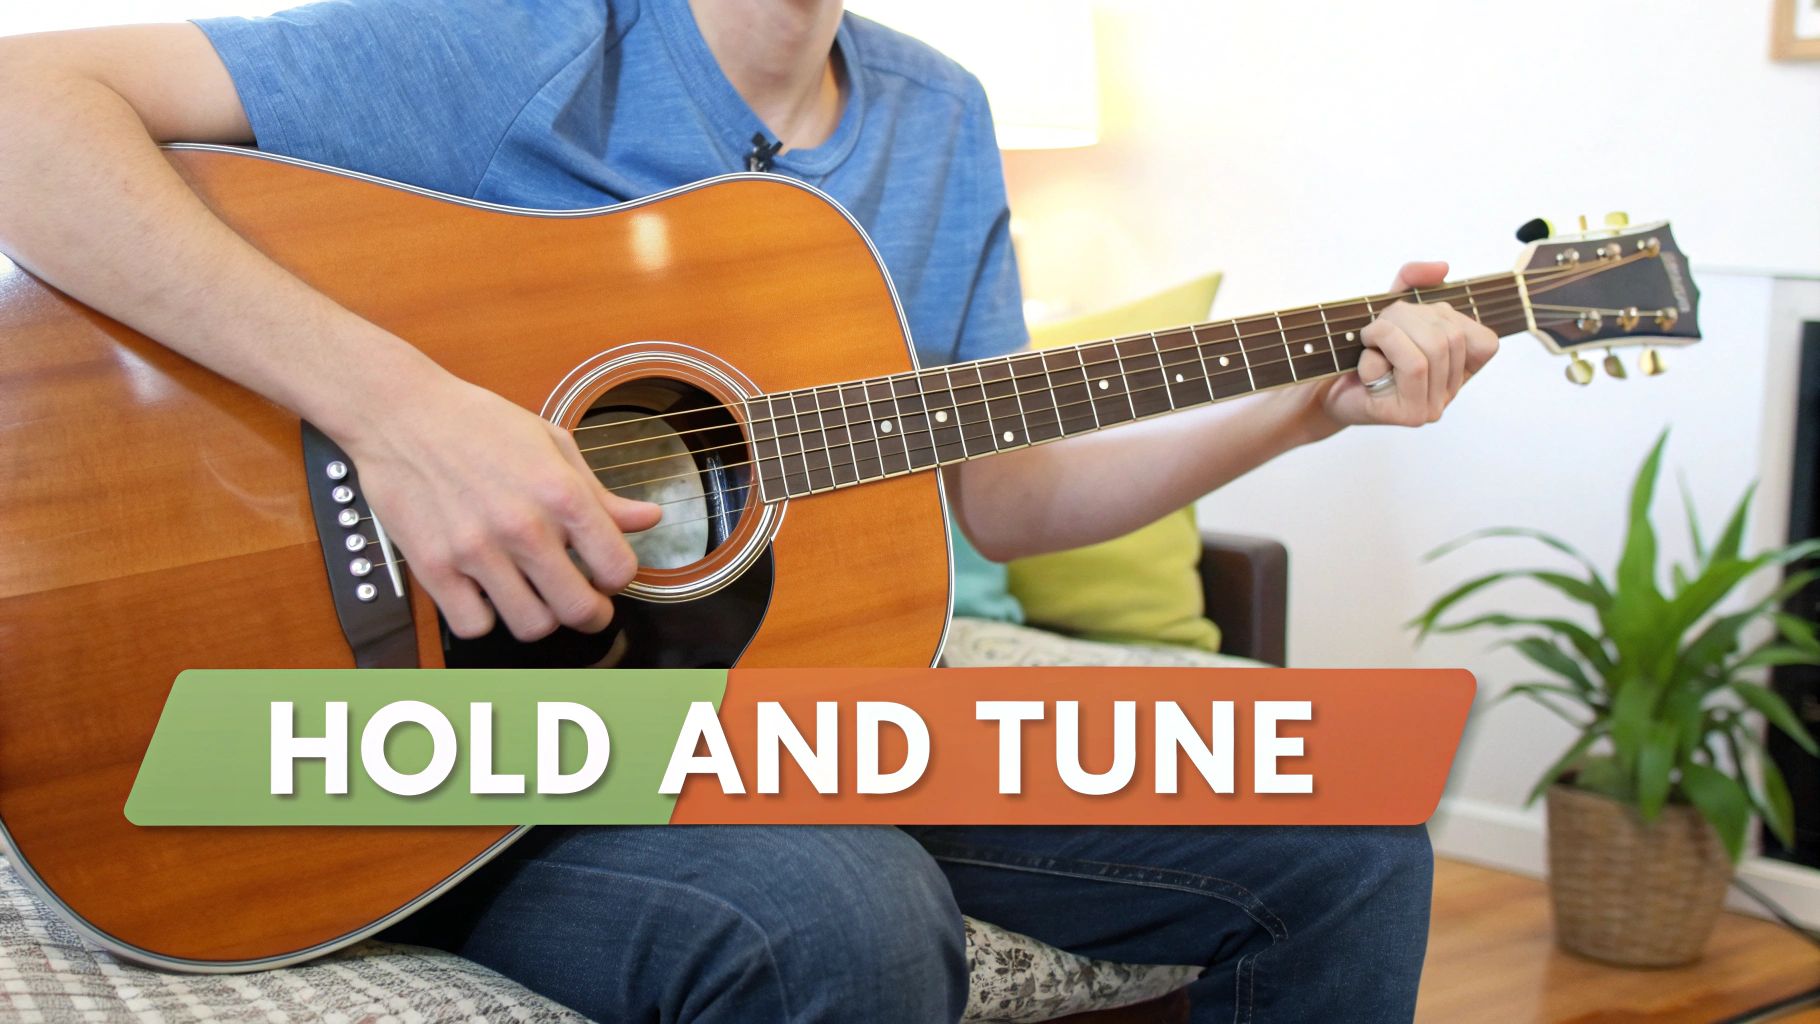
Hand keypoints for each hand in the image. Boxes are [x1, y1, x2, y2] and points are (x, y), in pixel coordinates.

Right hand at [338, 371, 660, 640]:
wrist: (401, 413)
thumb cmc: (480, 423)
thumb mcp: (552, 444)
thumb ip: (601, 494)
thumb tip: (649, 519)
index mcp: (561, 493)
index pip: (618, 569)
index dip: (617, 578)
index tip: (604, 574)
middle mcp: (523, 527)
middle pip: (580, 610)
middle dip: (591, 614)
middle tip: (582, 604)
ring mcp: (476, 551)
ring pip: (530, 626)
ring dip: (539, 618)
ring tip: (533, 596)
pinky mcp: (433, 567)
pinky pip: (474, 625)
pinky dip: (484, 618)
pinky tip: (486, 593)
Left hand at [1316, 261, 1499, 428]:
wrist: (1322, 387)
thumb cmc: (1359, 350)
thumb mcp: (1389, 309)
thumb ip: (1414, 283)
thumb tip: (1442, 268)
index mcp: (1458, 369)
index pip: (1484, 340)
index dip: (1445, 317)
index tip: (1410, 322)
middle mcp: (1450, 391)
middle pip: (1450, 336)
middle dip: (1406, 317)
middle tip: (1375, 328)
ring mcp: (1432, 407)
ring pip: (1431, 349)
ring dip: (1389, 333)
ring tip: (1368, 341)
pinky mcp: (1410, 415)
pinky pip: (1411, 367)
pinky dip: (1378, 353)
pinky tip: (1362, 365)